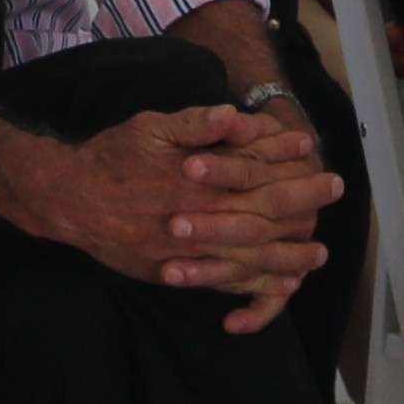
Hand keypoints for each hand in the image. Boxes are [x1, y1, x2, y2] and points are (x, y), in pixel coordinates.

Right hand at [19, 100, 336, 305]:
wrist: (70, 200)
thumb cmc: (113, 158)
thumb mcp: (151, 127)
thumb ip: (197, 125)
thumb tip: (235, 116)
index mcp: (197, 180)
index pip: (258, 174)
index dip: (291, 168)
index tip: (318, 160)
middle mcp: (199, 218)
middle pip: (263, 217)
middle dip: (303, 207)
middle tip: (333, 199)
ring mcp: (190, 250)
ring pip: (250, 258)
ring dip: (289, 256)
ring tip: (318, 254)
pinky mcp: (177, 272)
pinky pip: (225, 284)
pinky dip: (256, 288)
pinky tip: (281, 286)